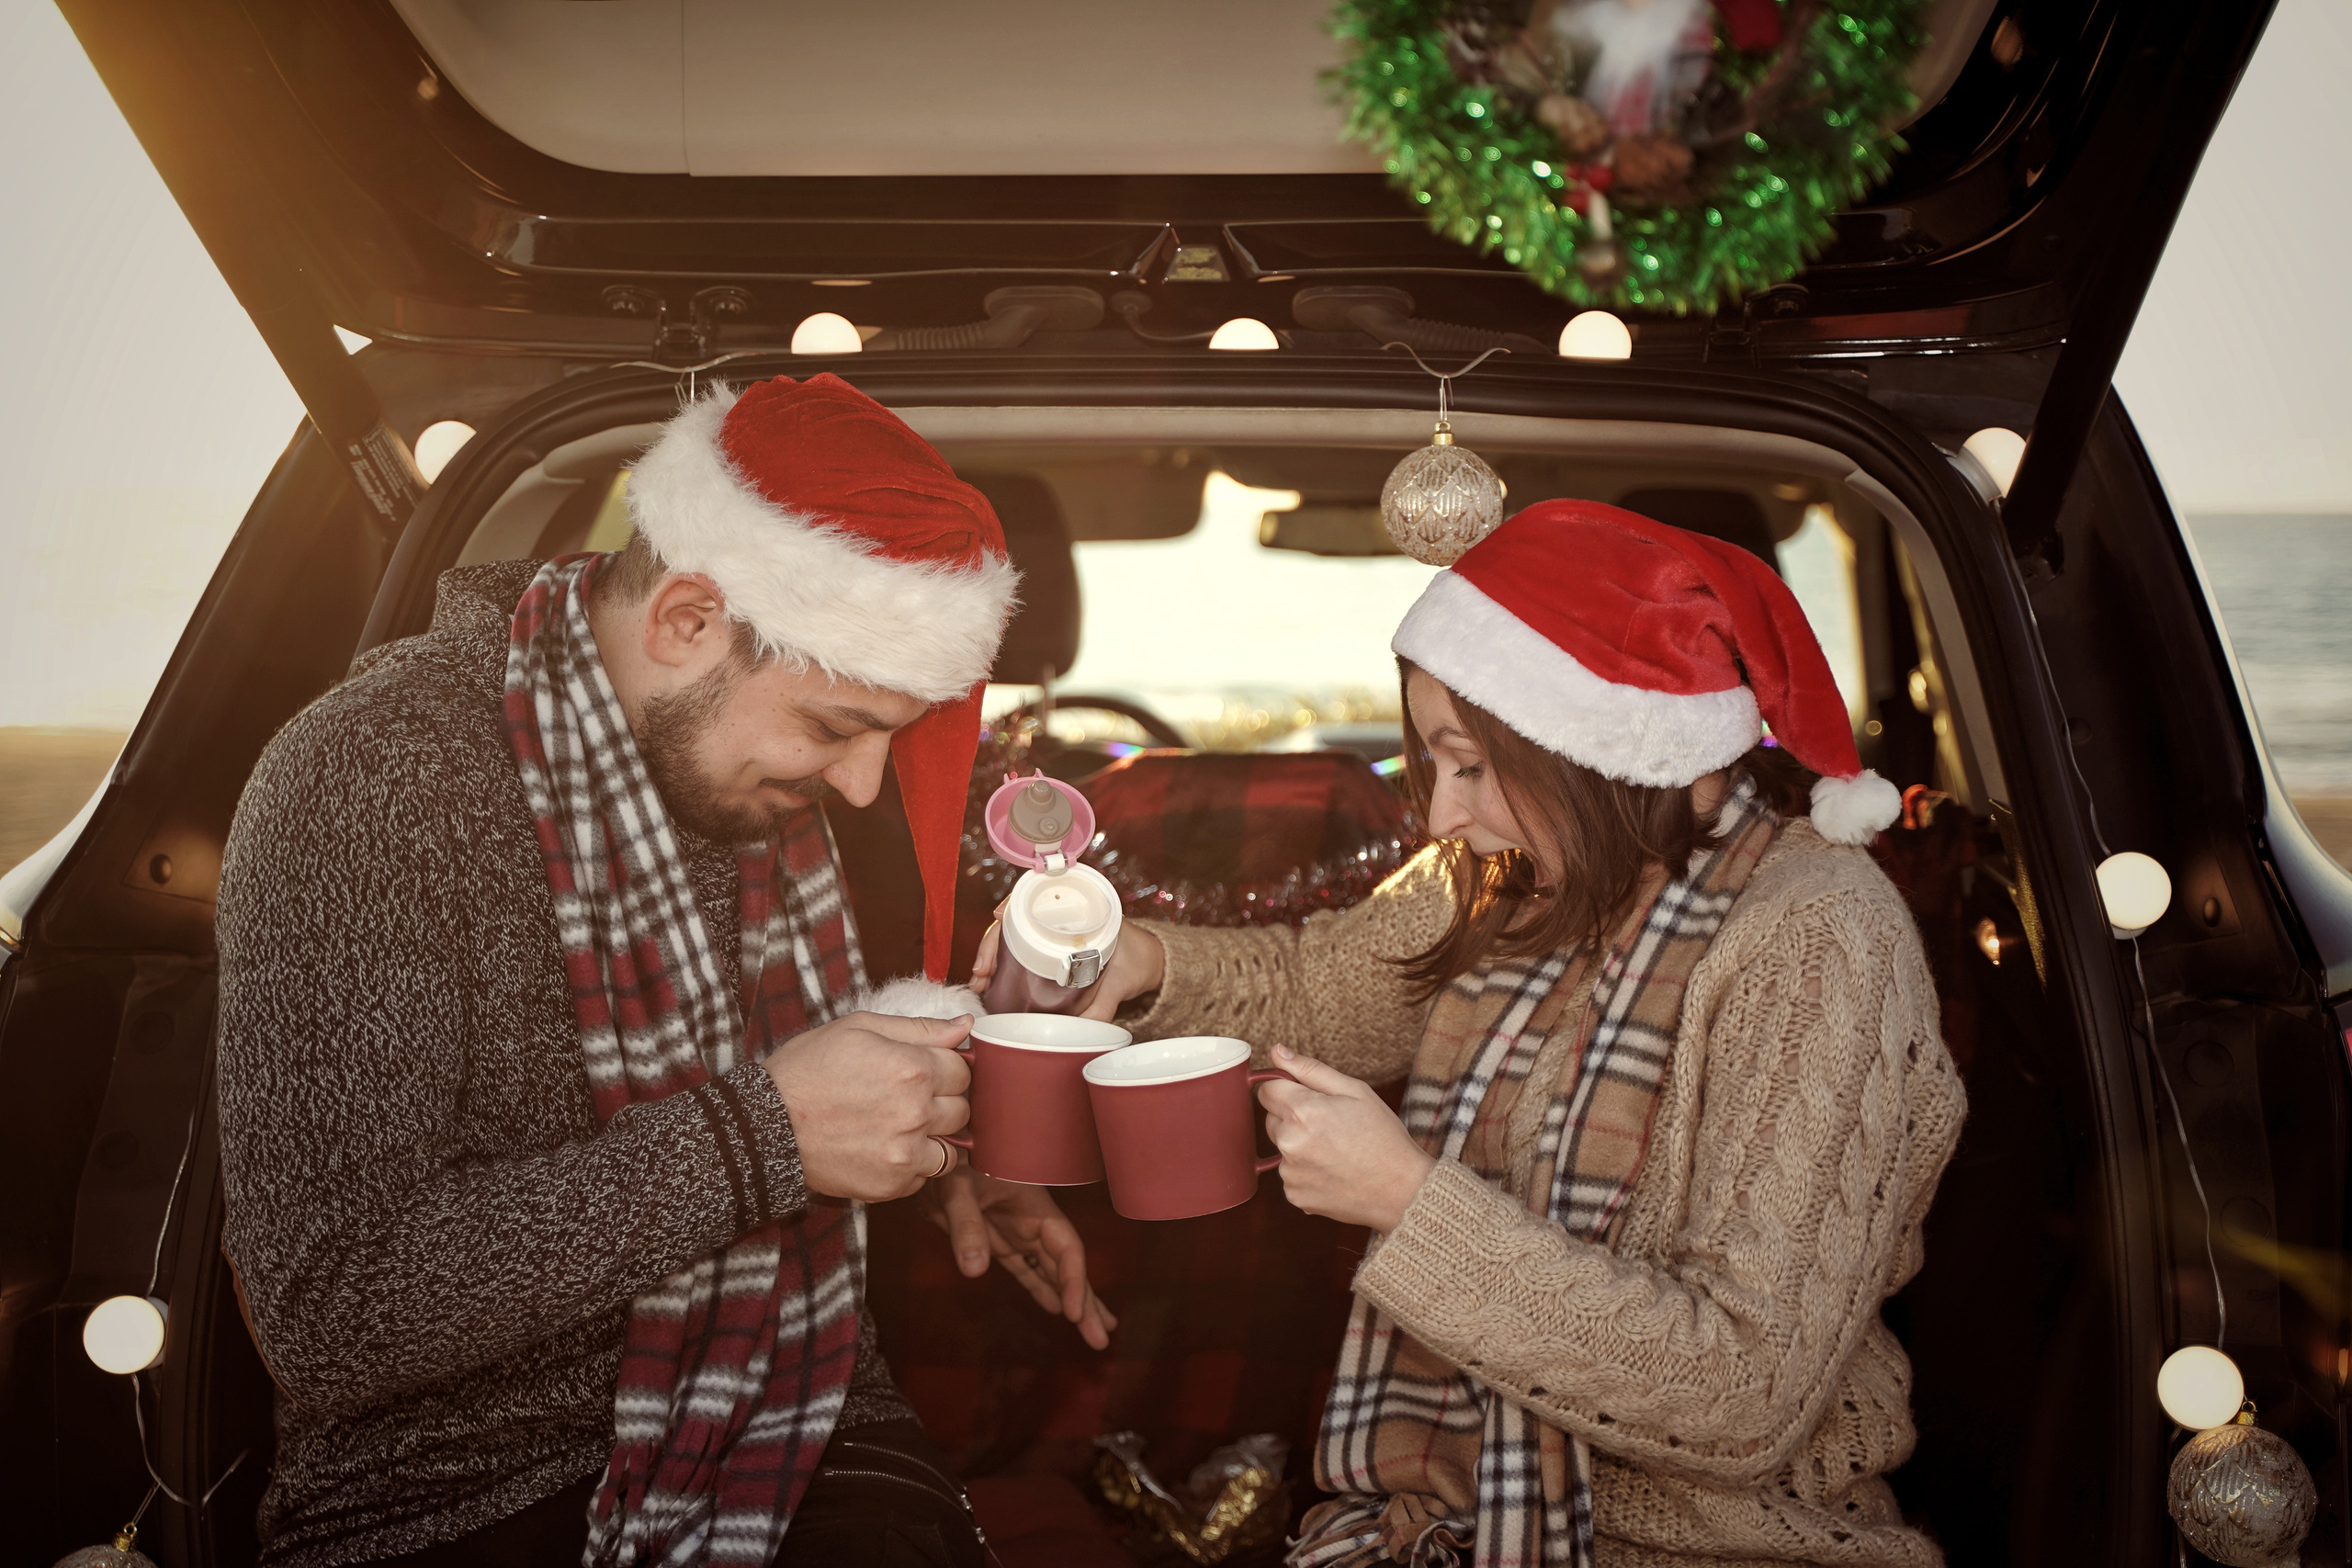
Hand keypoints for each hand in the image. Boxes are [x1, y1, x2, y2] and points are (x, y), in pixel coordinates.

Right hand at [764, 1012, 972, 1202]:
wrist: (764, 1125)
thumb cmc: (806, 1070)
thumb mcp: (858, 1029)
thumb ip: (919, 1028)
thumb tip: (965, 1025)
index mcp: (913, 1068)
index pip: (964, 1071)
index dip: (945, 1069)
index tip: (924, 1072)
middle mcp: (916, 1112)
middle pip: (962, 1110)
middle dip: (942, 1103)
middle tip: (906, 1099)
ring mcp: (905, 1152)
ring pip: (951, 1149)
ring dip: (933, 1139)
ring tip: (899, 1128)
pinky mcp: (891, 1184)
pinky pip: (924, 1178)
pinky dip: (911, 1166)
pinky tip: (883, 1149)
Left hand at [926, 1169, 1118, 1349]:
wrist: (931, 1153)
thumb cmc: (950, 1162)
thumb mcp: (956, 1190)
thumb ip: (966, 1227)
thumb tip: (976, 1271)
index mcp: (1035, 1207)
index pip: (1066, 1249)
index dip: (1074, 1281)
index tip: (1074, 1314)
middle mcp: (1033, 1223)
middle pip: (1067, 1266)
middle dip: (1086, 1302)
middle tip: (1102, 1339)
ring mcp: (1017, 1234)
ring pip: (1052, 1272)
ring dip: (1072, 1301)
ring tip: (1095, 1332)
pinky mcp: (999, 1242)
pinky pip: (1027, 1271)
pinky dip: (1043, 1290)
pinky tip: (1057, 1309)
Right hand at [971, 909, 1164, 1023]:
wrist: (1155, 962)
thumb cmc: (1140, 961)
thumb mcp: (1123, 981)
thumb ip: (1105, 1006)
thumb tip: (1084, 1030)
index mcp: (1083, 910)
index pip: (1038, 898)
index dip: (1013, 906)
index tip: (997, 920)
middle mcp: (1063, 917)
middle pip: (1016, 920)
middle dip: (992, 942)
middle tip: (981, 971)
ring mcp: (1054, 933)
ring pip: (1013, 936)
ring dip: (992, 954)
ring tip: (979, 980)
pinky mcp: (1051, 950)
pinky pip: (1021, 949)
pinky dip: (1002, 962)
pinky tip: (989, 979)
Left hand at [1258, 1046, 1435, 1232]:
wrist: (1402, 1189)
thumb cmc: (1383, 1136)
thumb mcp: (1355, 1091)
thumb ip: (1311, 1070)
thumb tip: (1277, 1052)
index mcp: (1303, 1111)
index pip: (1267, 1091)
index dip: (1286, 1090)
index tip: (1307, 1098)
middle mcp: (1290, 1143)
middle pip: (1271, 1120)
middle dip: (1293, 1118)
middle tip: (1330, 1126)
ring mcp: (1290, 1172)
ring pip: (1282, 1149)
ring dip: (1299, 1147)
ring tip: (1336, 1152)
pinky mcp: (1295, 1195)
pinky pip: (1291, 1174)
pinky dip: (1306, 1172)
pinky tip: (1333, 1172)